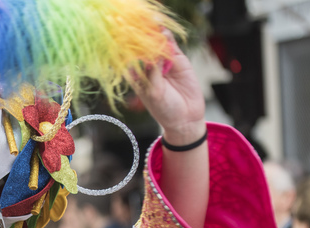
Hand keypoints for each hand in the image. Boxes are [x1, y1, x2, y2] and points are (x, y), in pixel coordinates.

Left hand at [134, 31, 205, 145]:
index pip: (130, 59)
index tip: (124, 40)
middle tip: (137, 29)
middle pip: (143, 49)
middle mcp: (149, 68)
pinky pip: (172, 46)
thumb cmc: (165, 109)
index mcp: (138, 77)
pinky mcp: (178, 60)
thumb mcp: (154, 92)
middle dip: (141, 39)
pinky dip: (168, 38)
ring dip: (155, 36)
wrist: (186, 118)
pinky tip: (164, 32)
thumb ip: (153, 73)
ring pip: (158, 45)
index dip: (128, 49)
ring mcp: (163, 63)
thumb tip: (152, 53)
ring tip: (152, 27)